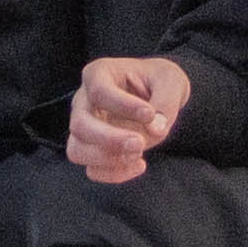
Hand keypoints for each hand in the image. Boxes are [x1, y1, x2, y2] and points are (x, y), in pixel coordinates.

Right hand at [66, 54, 190, 185]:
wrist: (158, 95)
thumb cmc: (159, 82)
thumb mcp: (171, 80)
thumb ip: (166, 100)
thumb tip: (154, 129)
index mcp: (99, 73)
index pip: (99, 91)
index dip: (123, 106)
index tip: (150, 114)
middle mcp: (84, 100)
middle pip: (80, 124)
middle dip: (109, 139)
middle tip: (140, 143)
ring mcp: (84, 127)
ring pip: (76, 150)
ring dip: (107, 159)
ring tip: (138, 156)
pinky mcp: (92, 150)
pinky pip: (92, 169)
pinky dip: (114, 173)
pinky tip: (140, 165)